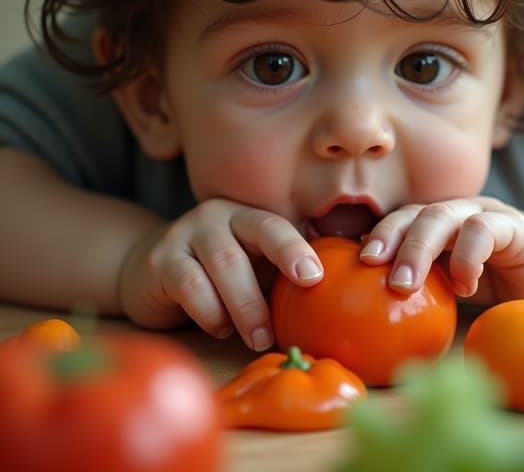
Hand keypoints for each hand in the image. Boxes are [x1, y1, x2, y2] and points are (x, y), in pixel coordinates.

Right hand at [117, 199, 323, 349]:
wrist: (151, 270)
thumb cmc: (219, 274)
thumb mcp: (253, 266)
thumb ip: (282, 273)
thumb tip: (338, 296)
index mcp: (247, 217)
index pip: (274, 226)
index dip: (295, 249)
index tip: (314, 278)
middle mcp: (217, 217)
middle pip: (246, 245)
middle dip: (266, 290)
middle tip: (278, 330)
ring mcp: (185, 234)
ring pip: (220, 265)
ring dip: (243, 307)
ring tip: (257, 340)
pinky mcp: (160, 260)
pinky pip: (189, 285)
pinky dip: (209, 312)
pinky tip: (220, 329)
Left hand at [359, 197, 523, 307]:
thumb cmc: (500, 284)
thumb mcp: (454, 288)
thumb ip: (425, 289)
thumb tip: (374, 315)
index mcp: (437, 226)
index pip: (399, 221)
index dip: (376, 237)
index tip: (353, 263)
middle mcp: (457, 213)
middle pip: (414, 214)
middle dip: (389, 240)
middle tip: (370, 267)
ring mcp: (485, 214)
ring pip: (442, 216)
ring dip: (418, 248)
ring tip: (403, 284)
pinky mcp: (514, 225)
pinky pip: (484, 230)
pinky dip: (467, 256)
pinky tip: (464, 285)